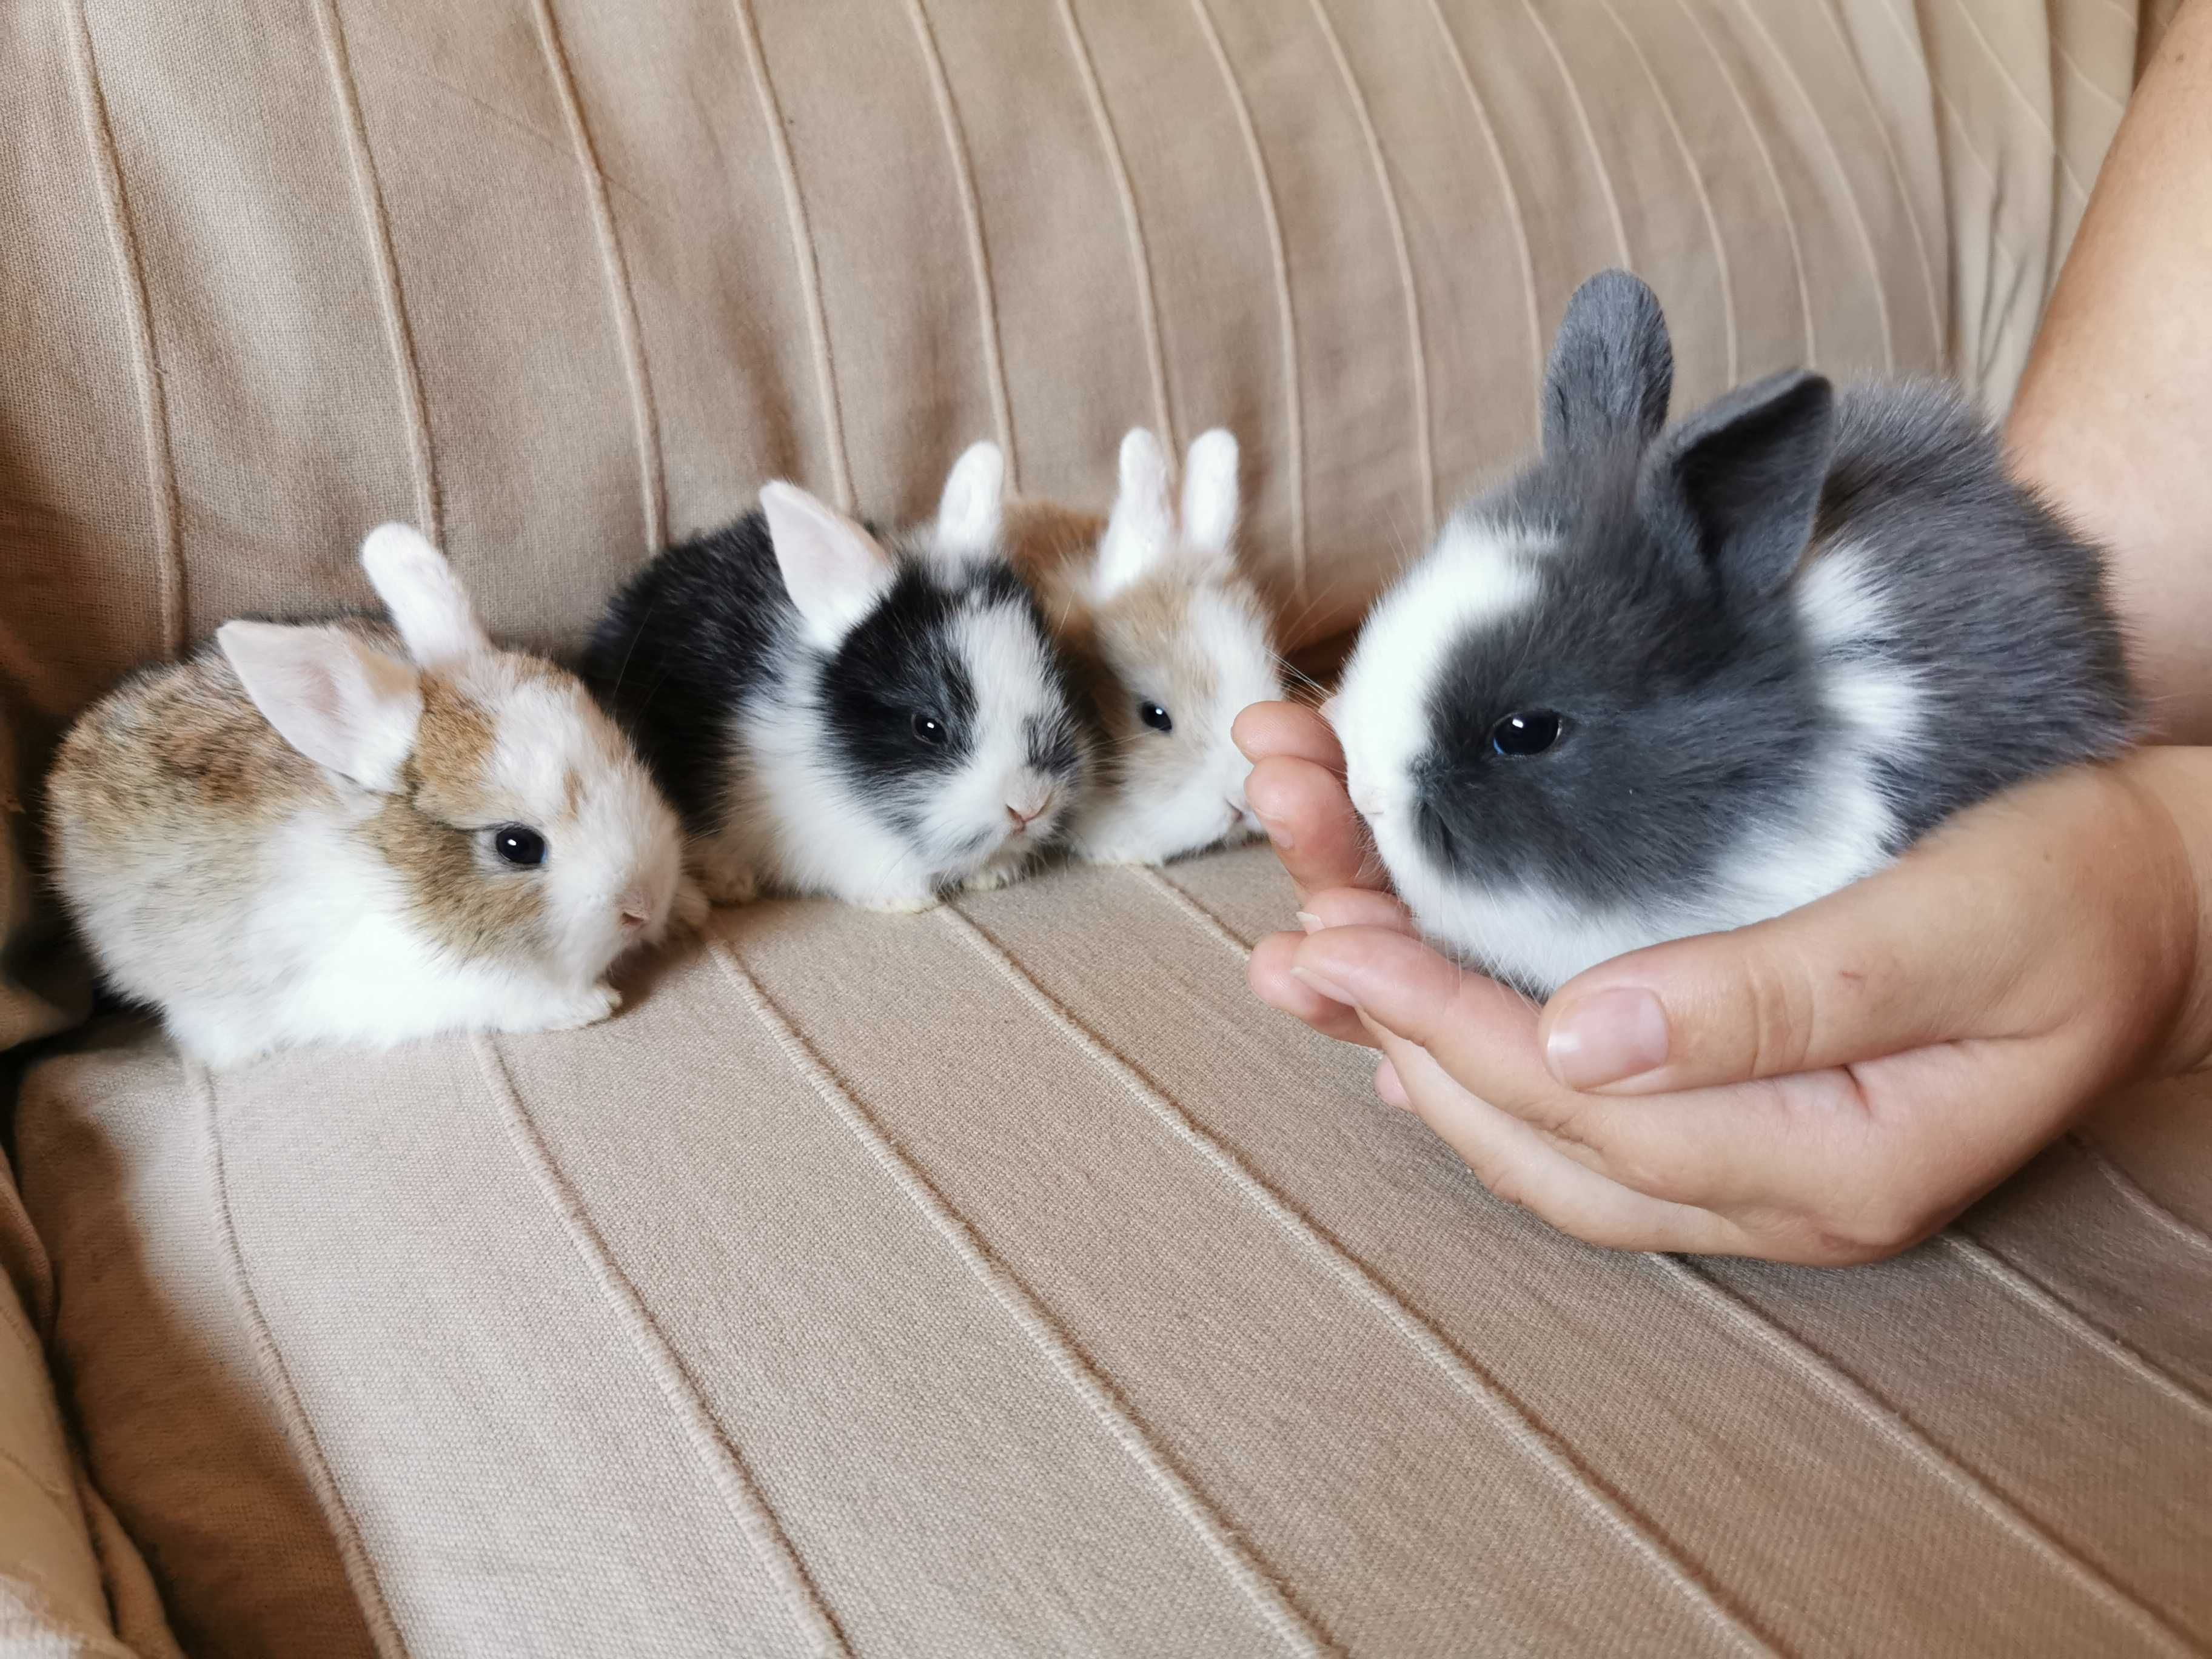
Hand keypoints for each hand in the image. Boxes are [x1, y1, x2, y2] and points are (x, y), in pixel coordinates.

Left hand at [1238, 703, 2211, 1263]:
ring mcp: (1750, 1155)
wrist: (2166, 901)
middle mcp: (1771, 1185)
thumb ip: (1780, 994)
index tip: (1333, 939)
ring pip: (1537, 1126)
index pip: (1585, 1112)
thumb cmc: (2081, 893)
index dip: (1444, 1025)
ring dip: (1411, 1039)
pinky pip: (1576, 1107)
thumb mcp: (1959, 927)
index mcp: (1830, 1160)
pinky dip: (1476, 1050)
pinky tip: (1398, 1013)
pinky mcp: (1737, 1102)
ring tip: (1305, 961)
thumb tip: (1580, 1039)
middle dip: (1396, 1029)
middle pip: (1533, 1132)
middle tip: (1290, 939)